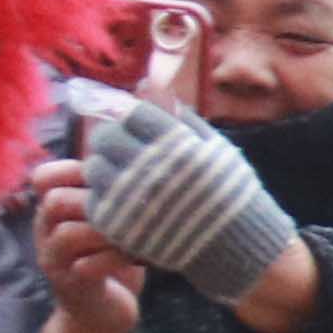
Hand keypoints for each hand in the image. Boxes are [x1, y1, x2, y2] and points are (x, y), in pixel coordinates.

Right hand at [31, 165, 141, 332]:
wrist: (103, 315)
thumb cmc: (113, 260)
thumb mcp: (111, 220)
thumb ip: (113, 192)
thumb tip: (142, 149)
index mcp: (54, 210)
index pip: (45, 176)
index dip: (76, 169)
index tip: (116, 173)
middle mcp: (46, 232)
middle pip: (54, 199)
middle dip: (97, 197)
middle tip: (135, 203)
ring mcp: (55, 260)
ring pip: (67, 231)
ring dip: (108, 227)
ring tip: (139, 229)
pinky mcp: (72, 286)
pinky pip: (85, 266)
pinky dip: (115, 257)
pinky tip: (138, 255)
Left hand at [77, 97, 304, 311]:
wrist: (238, 246)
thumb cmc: (231, 193)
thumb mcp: (216, 147)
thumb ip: (181, 117)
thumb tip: (147, 86)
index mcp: (173, 145)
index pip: (132, 115)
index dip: (132, 118)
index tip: (138, 128)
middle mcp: (149, 168)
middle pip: (106, 138)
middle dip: (114, 139)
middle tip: (125, 150)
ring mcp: (130, 198)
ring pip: (94, 168)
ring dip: (105, 167)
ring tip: (124, 175)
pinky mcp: (120, 225)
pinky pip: (95, 201)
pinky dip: (104, 197)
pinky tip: (123, 200)